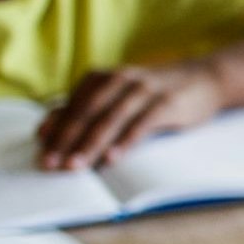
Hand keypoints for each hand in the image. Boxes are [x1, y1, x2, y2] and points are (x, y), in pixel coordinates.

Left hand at [37, 61, 223, 169]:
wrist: (202, 78)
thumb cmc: (153, 92)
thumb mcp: (118, 94)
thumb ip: (86, 108)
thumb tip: (48, 128)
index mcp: (103, 77)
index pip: (73, 105)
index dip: (56, 128)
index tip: (41, 150)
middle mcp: (120, 80)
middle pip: (87, 112)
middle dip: (67, 139)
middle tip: (51, 163)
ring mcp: (144, 90)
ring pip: (111, 119)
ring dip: (90, 144)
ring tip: (76, 166)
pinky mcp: (167, 103)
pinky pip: (141, 124)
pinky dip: (125, 141)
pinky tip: (112, 158)